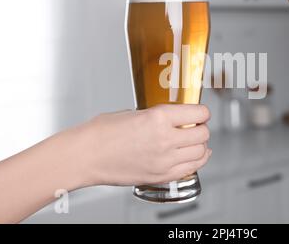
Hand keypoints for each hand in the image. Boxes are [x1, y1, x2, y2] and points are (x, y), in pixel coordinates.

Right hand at [76, 104, 211, 186]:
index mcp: (159, 117)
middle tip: (197, 126)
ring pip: (201, 152)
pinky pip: (191, 169)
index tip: (200, 113)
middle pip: (203, 133)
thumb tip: (175, 119)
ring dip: (200, 145)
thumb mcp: (135, 113)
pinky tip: (194, 156)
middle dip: (202, 128)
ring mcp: (164, 160)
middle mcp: (165, 139)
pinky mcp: (160, 176)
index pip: (199, 113)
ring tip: (194, 141)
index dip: (202, 112)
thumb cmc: (102, 133)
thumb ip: (159, 116)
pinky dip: (197, 161)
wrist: (85, 156)